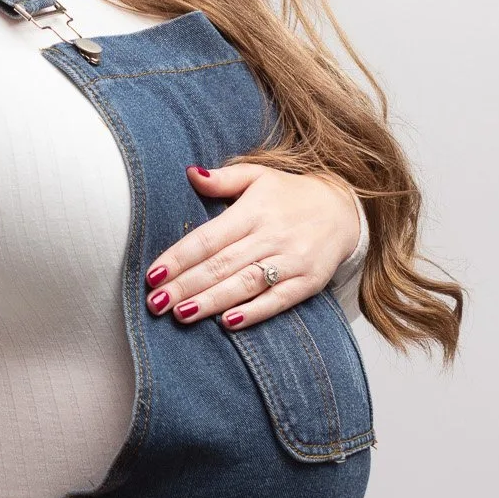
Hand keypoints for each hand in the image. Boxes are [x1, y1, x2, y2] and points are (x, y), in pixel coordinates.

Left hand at [144, 162, 362, 331]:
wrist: (345, 210)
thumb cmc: (290, 195)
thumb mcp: (258, 177)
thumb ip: (223, 179)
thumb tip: (190, 173)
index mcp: (254, 211)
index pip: (209, 238)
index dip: (179, 257)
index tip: (153, 275)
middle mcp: (271, 236)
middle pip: (221, 265)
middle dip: (186, 286)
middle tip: (156, 303)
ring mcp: (291, 260)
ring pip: (245, 284)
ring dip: (211, 301)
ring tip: (181, 315)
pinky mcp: (308, 282)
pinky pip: (277, 300)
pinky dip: (253, 313)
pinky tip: (227, 324)